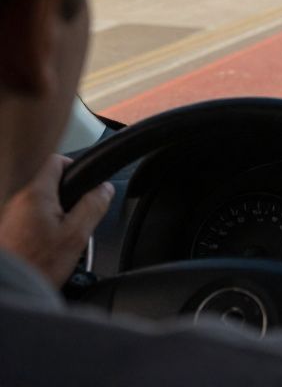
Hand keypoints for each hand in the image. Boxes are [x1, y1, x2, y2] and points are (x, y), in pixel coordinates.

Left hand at [0, 155, 113, 286]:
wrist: (10, 288)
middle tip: (76, 220)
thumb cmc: (37, 266)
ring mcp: (9, 215)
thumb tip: (104, 189)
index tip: (85, 182)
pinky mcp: (6, 230)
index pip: (55, 161)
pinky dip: (41, 227)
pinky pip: (30, 219)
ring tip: (60, 239)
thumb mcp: (76, 235)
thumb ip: (93, 206)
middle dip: (68, 198)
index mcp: (36, 195)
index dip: (75, 166)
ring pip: (40, 203)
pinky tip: (46, 248)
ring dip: (54, 215)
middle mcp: (17, 201)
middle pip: (49, 184)